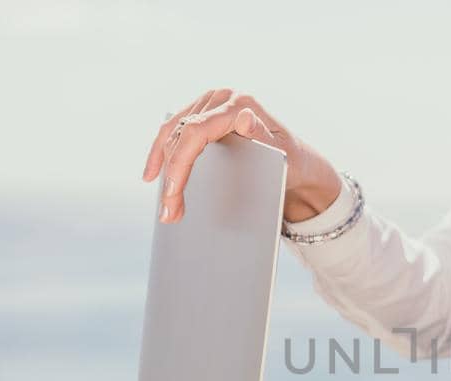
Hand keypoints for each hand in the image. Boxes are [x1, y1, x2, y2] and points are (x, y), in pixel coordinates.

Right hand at [143, 88, 341, 223]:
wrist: (297, 159)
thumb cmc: (292, 159)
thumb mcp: (284, 153)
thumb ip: (261, 136)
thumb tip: (243, 118)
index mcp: (239, 103)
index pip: (195, 132)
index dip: (179, 164)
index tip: (173, 192)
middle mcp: (222, 98)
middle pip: (180, 135)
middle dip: (171, 176)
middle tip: (170, 212)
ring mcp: (210, 102)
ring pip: (172, 132)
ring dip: (163, 168)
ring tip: (166, 204)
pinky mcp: (203, 112)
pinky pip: (174, 130)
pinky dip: (162, 153)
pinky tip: (153, 173)